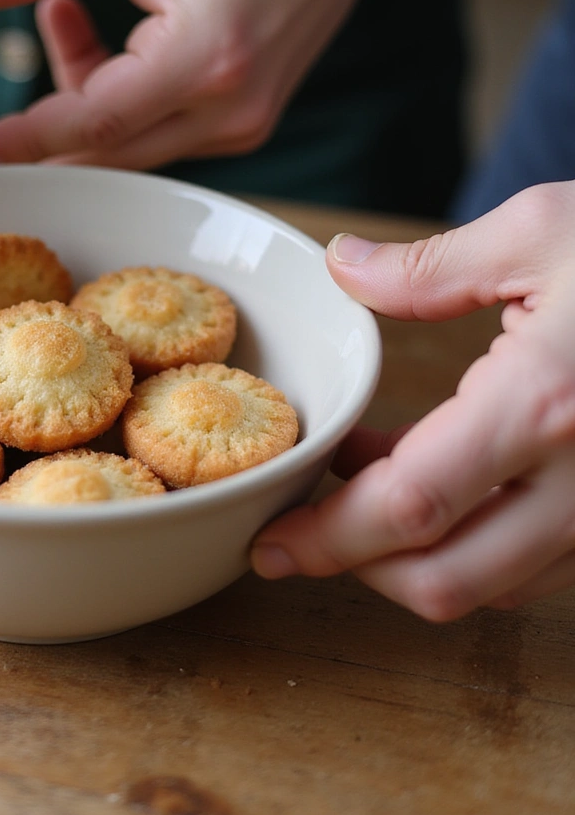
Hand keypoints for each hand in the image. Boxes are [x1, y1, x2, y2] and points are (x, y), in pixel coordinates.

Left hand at [0, 0, 392, 168]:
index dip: (28, 139)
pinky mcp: (244, 118)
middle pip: (109, 147)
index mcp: (207, 59)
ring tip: (64, 8)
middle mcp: (231, 111)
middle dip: (46, 115)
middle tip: (0, 77)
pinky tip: (109, 33)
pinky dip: (119, 93)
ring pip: (129, 140)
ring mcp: (243, 123)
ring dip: (81, 90)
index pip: (96, 122)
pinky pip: (159, 127)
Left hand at [250, 182, 574, 619]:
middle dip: (356, 569)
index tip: (270, 541)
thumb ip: (430, 265)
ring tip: (355, 488)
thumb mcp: (543, 230)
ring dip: (408, 554)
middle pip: (446, 579)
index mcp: (545, 405)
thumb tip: (341, 266)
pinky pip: (536, 561)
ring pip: (492, 583)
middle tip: (295, 534)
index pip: (411, 508)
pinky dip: (467, 540)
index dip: (328, 538)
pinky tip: (429, 479)